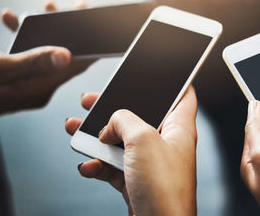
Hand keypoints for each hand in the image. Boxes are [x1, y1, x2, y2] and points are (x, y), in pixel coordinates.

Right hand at [0, 0, 92, 118]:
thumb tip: (67, 55)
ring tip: (44, 6)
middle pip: (63, 55)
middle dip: (66, 28)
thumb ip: (33, 61)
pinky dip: (19, 36)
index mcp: (38, 89)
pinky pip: (25, 55)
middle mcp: (37, 88)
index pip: (76, 65)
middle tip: (72, 6)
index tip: (97, 21)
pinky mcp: (15, 79)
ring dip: (42, 28)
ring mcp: (26, 84)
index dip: (90, 43)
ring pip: (44, 51)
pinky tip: (8, 19)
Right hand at [65, 87, 197, 215]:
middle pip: (140, 116)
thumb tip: (110, 124)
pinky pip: (114, 167)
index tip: (156, 72)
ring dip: (97, 137)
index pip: (184, 95)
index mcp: (179, 128)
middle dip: (113, 109)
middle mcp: (166, 144)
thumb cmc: (164, 188)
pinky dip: (98, 165)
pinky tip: (88, 166)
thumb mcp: (142, 139)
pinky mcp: (136, 183)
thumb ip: (124, 120)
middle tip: (92, 100)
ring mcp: (151, 164)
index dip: (173, 82)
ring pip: (121, 142)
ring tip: (75, 128)